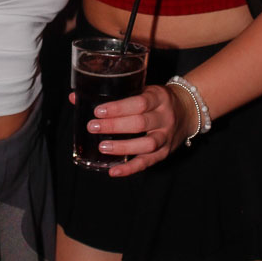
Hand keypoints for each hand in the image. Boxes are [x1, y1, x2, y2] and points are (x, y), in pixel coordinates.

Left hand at [81, 83, 197, 176]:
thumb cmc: (155, 99)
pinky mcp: (165, 152)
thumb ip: (113, 93)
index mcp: (159, 97)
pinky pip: (148, 163)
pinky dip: (130, 169)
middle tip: (93, 127)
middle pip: (141, 123)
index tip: (98, 110)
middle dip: (115, 126)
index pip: (140, 102)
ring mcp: (166, 136)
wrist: (187, 110)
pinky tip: (114, 171)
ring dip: (123, 147)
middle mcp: (164, 117)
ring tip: (102, 147)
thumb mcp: (141, 89)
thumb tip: (74, 97)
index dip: (119, 107)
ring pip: (147, 144)